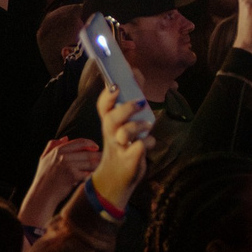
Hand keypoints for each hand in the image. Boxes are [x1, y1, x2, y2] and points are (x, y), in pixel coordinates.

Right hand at [18, 136, 101, 225]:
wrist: (42, 195)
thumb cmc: (43, 178)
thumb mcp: (44, 159)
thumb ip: (52, 146)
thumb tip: (65, 138)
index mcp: (58, 150)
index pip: (79, 142)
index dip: (90, 143)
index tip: (96, 147)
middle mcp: (64, 156)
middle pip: (87, 153)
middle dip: (98, 155)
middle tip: (105, 158)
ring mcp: (68, 166)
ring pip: (90, 162)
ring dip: (99, 164)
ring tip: (104, 166)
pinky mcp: (73, 176)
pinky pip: (88, 173)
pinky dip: (94, 174)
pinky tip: (98, 176)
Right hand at [88, 88, 155, 211]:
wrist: (115, 179)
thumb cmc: (123, 145)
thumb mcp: (123, 122)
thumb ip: (131, 98)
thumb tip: (137, 72)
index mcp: (109, 122)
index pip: (103, 106)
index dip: (108, 95)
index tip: (116, 85)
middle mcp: (111, 134)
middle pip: (111, 119)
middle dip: (126, 109)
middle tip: (141, 102)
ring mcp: (119, 147)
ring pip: (124, 133)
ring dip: (138, 127)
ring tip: (148, 125)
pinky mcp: (129, 159)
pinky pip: (140, 147)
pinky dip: (148, 142)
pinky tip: (148, 142)